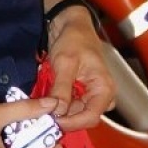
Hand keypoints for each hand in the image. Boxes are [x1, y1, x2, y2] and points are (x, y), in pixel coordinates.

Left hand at [44, 14, 115, 132]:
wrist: (70, 25)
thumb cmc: (74, 39)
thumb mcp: (65, 63)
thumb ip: (62, 89)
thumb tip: (57, 112)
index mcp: (104, 88)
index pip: (91, 117)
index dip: (71, 122)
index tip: (52, 121)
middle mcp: (101, 95)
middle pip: (83, 118)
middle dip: (64, 118)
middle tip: (43, 115)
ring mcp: (90, 95)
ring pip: (74, 114)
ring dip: (59, 112)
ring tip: (43, 107)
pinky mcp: (80, 93)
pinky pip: (70, 105)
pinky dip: (58, 105)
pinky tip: (46, 101)